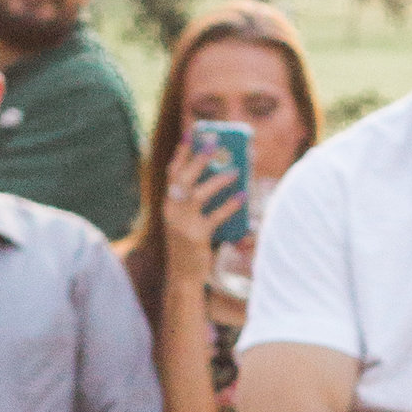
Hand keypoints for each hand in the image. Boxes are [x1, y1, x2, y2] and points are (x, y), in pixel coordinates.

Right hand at [162, 143, 238, 282]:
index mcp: (169, 205)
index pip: (173, 173)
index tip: (191, 133)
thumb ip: (197, 203)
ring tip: (236, 171)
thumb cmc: (189, 248)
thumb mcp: (187, 222)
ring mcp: (182, 224)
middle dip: (199, 157)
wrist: (182, 278)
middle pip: (183, 177)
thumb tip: (225, 177)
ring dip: (217, 180)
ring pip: (198, 194)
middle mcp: (172, 211)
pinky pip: (215, 217)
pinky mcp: (196, 237)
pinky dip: (229, 206)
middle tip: (214, 141)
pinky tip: (242, 197)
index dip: (181, 153)